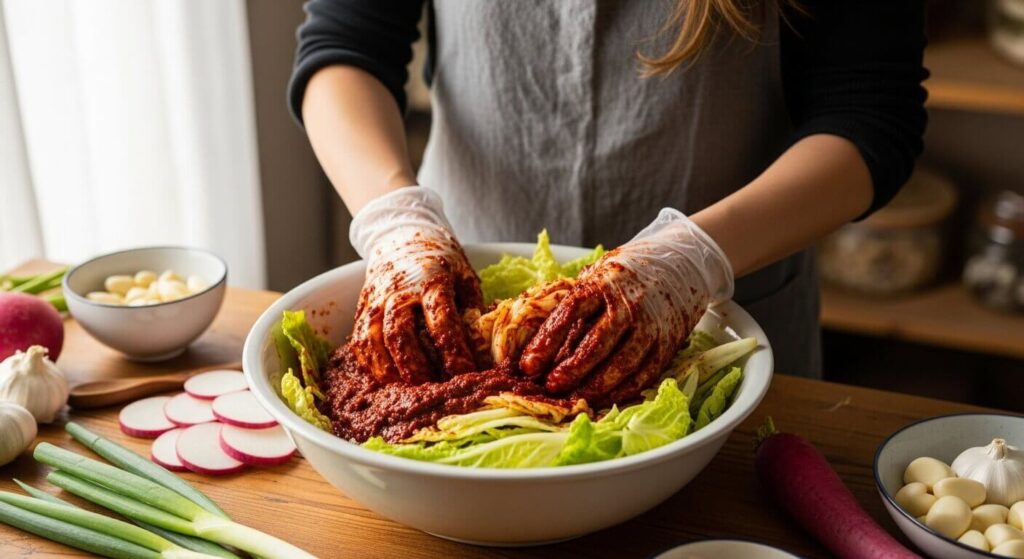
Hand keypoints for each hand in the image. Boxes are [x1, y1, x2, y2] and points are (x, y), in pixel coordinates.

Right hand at [349, 188, 482, 383]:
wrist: (402, 237)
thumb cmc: (442, 261)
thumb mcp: (465, 276)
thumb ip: (472, 308)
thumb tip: (483, 348)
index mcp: (431, 279)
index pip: (442, 321)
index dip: (454, 352)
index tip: (467, 372)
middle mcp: (399, 290)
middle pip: (401, 335)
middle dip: (418, 367)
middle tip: (434, 389)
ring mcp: (376, 299)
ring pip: (374, 341)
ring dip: (391, 371)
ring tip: (408, 390)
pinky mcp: (362, 309)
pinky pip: (360, 341)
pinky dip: (372, 364)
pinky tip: (388, 378)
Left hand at [518, 209, 732, 404]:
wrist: (679, 266)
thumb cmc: (625, 276)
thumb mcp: (597, 276)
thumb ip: (574, 305)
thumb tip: (539, 344)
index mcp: (604, 284)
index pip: (570, 312)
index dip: (547, 341)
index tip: (528, 364)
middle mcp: (629, 305)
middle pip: (596, 343)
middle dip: (571, 369)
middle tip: (550, 386)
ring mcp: (650, 327)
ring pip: (621, 364)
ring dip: (595, 386)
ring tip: (573, 398)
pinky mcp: (666, 346)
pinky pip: (643, 375)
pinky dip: (620, 392)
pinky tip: (601, 400)